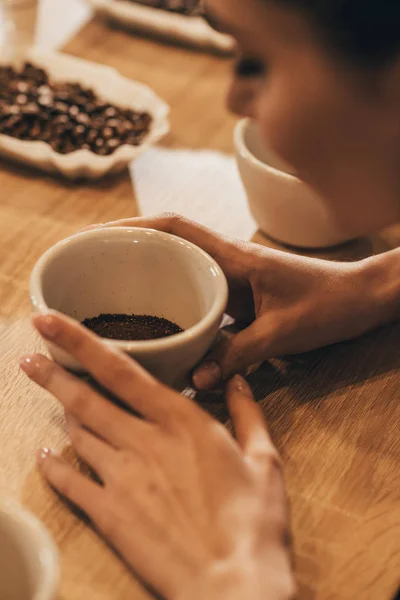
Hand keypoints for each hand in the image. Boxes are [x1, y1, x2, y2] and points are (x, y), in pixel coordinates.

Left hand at [20, 312, 295, 599]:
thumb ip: (248, 413)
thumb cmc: (254, 522)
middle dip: (53, 373)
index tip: (50, 321)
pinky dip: (54, 467)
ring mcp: (121, 478)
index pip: (120, 369)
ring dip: (60, 412)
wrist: (233, 585)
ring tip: (49, 396)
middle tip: (29, 358)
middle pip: (86, 398)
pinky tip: (44, 456)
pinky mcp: (109, 514)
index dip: (79, 341)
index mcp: (180, 421)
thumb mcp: (265, 460)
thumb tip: (238, 380)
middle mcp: (143, 441)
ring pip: (78, 433)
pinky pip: (69, 483)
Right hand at [86, 213, 386, 389]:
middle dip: (136, 253)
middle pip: (174, 247)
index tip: (102, 235)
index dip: (136, 225)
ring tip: (125, 301)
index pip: (176, 228)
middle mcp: (231, 262)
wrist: (364, 298)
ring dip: (159, 280)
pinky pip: (207, 298)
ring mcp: (238, 279)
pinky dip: (186, 308)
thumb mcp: (281, 332)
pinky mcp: (247, 297)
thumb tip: (194, 381)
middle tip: (102, 272)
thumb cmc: (329, 304)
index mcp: (235, 257)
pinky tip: (173, 331)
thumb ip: (237, 354)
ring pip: (189, 273)